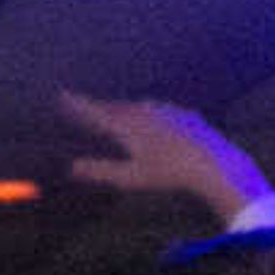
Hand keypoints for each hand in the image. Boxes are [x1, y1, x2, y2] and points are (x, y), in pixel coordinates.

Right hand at [53, 91, 269, 223]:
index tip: (62, 96)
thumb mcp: (129, 177)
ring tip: (113, 111)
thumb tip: (71, 167)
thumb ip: (100, 170)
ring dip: (122, 109)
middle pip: (115, 107)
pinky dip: (148, 113)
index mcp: (128, 125)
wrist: (212, 164)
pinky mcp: (185, 116)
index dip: (78, 105)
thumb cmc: (168, 174)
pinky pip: (160, 110)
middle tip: (83, 105)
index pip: (96, 112)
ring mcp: (167, 112)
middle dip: (98, 107)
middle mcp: (145, 112)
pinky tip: (152, 115)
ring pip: (138, 107)